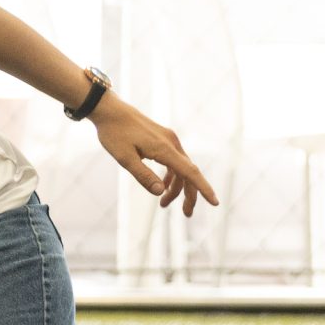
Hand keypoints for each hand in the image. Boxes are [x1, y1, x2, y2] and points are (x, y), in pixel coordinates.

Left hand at [92, 95, 219, 216]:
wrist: (109, 109)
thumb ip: (143, 176)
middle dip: (189, 195)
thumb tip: (161, 192)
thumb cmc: (114, 133)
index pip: (190, 172)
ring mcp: (168, 139)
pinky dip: (171, 175)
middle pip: (188, 173)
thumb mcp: (125, 158)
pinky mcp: (163, 138)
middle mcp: (171, 143)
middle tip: (186, 214)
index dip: (203, 189)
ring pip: (181, 167)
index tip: (215, 203)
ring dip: (176, 187)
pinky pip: (174, 160)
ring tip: (164, 204)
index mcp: (164, 149)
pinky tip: (163, 185)